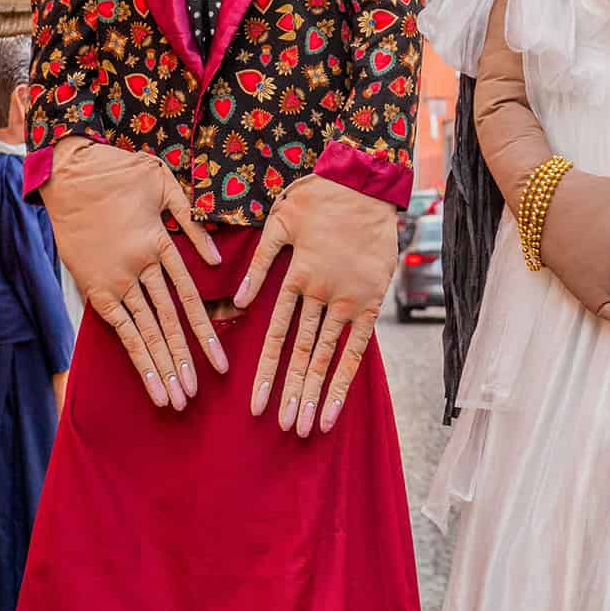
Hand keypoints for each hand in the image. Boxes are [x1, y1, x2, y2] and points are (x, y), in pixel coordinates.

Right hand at [40, 136, 227, 410]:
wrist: (67, 172)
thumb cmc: (120, 173)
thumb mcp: (164, 183)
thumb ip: (191, 220)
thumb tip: (216, 258)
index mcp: (159, 244)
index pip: (190, 299)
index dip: (206, 335)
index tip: (220, 364)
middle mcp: (138, 267)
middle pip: (168, 324)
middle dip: (182, 362)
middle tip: (193, 396)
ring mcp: (115, 280)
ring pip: (143, 330)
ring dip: (158, 366)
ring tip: (172, 398)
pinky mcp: (94, 286)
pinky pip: (117, 325)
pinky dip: (133, 351)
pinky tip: (145, 375)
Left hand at [234, 175, 397, 434]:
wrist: (365, 183)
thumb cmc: (316, 198)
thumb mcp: (278, 223)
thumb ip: (259, 265)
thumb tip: (238, 302)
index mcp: (295, 277)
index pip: (276, 336)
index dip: (266, 373)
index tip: (256, 404)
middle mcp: (321, 294)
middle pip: (302, 355)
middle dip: (291, 394)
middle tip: (283, 428)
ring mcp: (348, 300)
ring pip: (327, 356)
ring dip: (316, 394)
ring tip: (306, 427)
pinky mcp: (371, 302)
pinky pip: (358, 347)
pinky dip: (346, 378)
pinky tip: (337, 406)